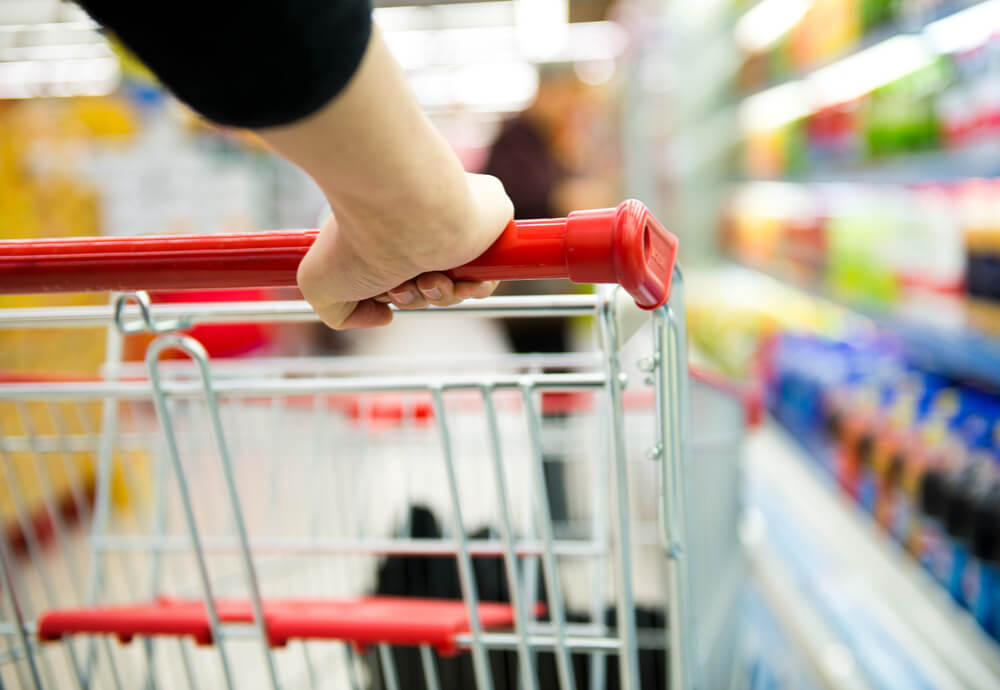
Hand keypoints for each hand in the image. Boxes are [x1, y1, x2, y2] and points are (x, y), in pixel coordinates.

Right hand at [297, 172, 512, 328]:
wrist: (404, 209)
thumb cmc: (358, 239)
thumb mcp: (319, 285)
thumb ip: (340, 313)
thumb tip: (385, 317)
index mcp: (386, 230)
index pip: (398, 274)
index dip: (393, 295)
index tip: (383, 292)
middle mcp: (420, 225)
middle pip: (427, 285)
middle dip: (414, 297)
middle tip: (401, 284)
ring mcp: (454, 223)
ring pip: (456, 285)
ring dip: (439, 296)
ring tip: (427, 278)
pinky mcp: (490, 223)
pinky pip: (487, 277)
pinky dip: (472, 290)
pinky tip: (453, 279)